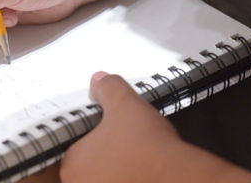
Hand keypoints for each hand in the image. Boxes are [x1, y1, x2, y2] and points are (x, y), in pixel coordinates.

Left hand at [22, 72, 250, 182]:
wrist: (179, 179)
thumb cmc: (148, 148)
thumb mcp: (126, 105)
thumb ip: (108, 88)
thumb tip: (99, 78)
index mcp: (73, 162)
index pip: (70, 152)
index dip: (87, 144)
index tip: (103, 142)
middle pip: (84, 172)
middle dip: (101, 162)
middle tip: (122, 151)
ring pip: (101, 181)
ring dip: (113, 174)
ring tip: (134, 164)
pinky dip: (129, 180)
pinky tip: (142, 175)